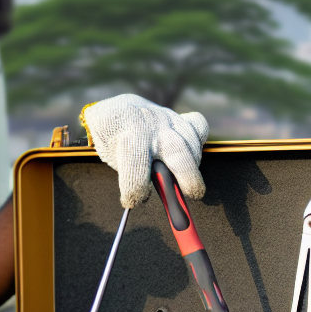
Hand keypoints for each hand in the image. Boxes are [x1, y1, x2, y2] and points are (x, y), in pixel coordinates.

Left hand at [81, 94, 208, 208]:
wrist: (115, 110)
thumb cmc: (112, 139)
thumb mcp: (111, 156)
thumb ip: (129, 171)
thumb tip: (156, 193)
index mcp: (127, 136)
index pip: (135, 166)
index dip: (136, 189)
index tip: (135, 202)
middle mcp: (150, 125)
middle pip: (177, 150)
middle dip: (187, 176)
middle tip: (192, 194)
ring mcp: (167, 119)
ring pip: (191, 141)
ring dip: (194, 164)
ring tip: (188, 180)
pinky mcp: (179, 117)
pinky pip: (198, 126)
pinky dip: (199, 142)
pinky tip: (192, 154)